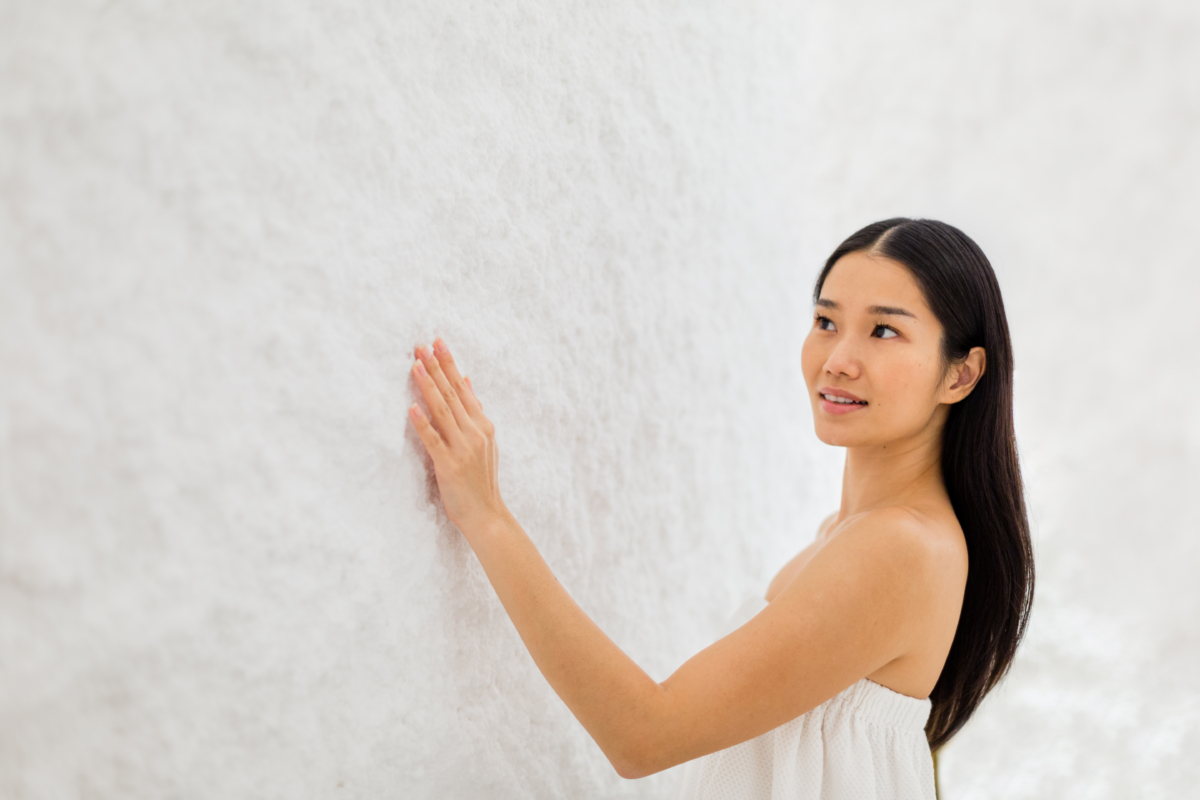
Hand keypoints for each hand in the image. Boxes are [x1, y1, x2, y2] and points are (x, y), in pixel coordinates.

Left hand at [408, 338, 508, 532]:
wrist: (487, 514)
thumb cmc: (481, 479)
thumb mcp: (485, 440)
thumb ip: (473, 410)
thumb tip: (466, 380)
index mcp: (483, 425)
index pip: (463, 388)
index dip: (449, 364)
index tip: (437, 342)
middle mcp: (474, 432)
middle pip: (452, 394)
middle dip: (436, 367)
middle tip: (421, 345)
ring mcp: (463, 448)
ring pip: (442, 411)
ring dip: (428, 387)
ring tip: (416, 366)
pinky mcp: (449, 465)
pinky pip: (433, 440)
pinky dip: (423, 423)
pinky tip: (412, 408)